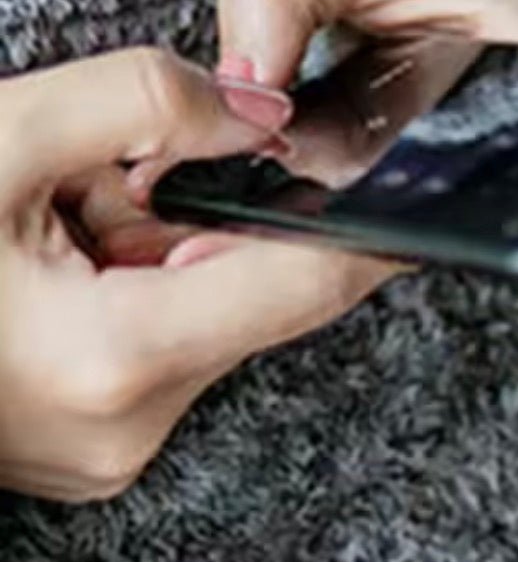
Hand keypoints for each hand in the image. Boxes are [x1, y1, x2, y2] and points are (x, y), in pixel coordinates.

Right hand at [0, 48, 399, 501]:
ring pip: (205, 331)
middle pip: (248, 307)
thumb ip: (137, 104)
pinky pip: (166, 361)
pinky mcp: (100, 457)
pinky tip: (67, 280)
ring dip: (166, 267)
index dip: (359, 234)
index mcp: (113, 358)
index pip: (298, 290)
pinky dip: (141, 305)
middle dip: (212, 231)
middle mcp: (129, 429)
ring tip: (71, 237)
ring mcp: (113, 456)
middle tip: (118, 193)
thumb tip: (257, 107)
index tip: (407, 195)